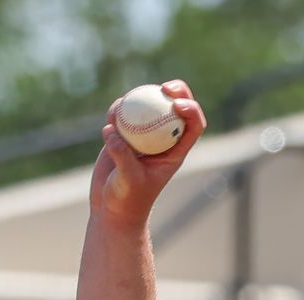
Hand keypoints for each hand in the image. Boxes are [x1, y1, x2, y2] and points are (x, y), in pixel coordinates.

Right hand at [90, 79, 207, 227]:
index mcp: (176, 152)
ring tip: (121, 109)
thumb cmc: (127, 200)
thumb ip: (122, 156)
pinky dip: (118, 110)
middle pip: (176, 108)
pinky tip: (110, 116)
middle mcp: (163, 140)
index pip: (193, 126)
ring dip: (140, 99)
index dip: (192, 110)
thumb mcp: (128, 180)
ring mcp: (144, 135)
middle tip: (164, 88)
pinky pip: (124, 114)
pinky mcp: (124, 134)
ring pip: (149, 106)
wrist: (112, 208)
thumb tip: (112, 130)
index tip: (177, 104)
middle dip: (177, 91)